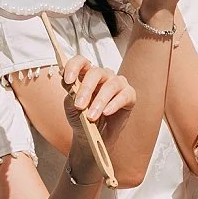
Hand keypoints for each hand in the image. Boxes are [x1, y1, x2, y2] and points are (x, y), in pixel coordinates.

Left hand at [59, 55, 135, 179]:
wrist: (93, 137)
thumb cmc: (82, 118)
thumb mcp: (71, 107)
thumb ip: (70, 94)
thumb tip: (69, 84)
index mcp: (86, 74)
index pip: (81, 62)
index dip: (74, 67)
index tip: (68, 80)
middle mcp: (103, 75)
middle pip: (96, 72)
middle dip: (86, 89)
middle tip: (79, 106)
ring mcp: (117, 83)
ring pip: (111, 84)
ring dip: (100, 101)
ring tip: (92, 116)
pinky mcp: (129, 95)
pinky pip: (124, 95)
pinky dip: (114, 104)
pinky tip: (106, 113)